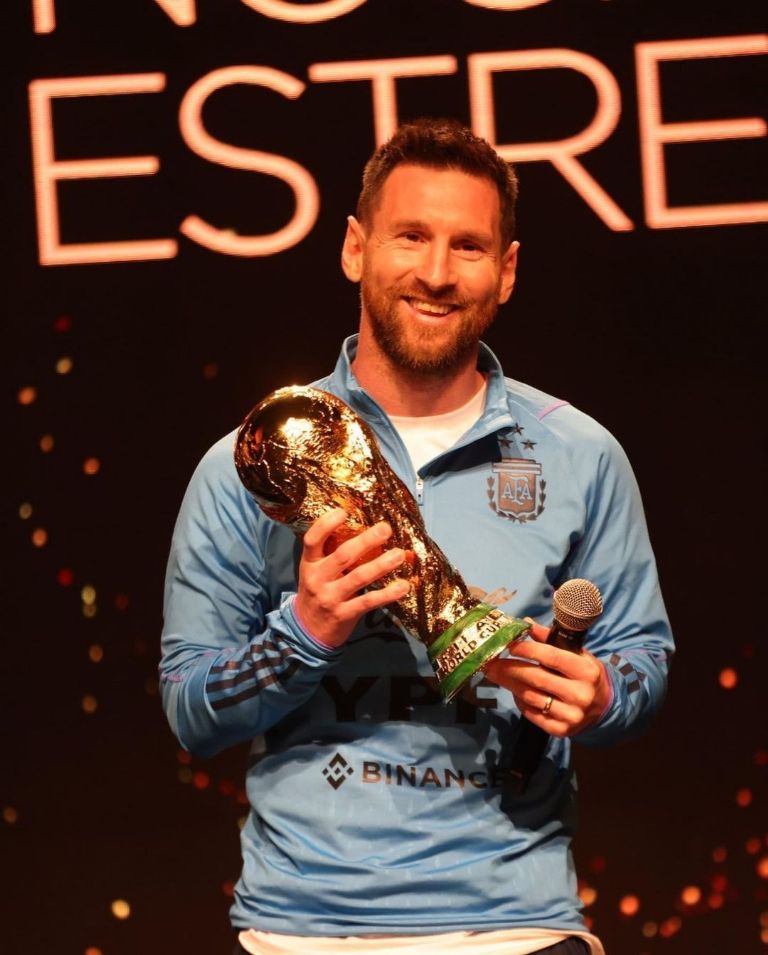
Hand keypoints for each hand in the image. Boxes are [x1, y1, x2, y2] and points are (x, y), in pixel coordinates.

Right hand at [293, 508, 410, 647]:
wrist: (306, 632)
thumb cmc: (317, 593)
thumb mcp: (317, 572)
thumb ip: (336, 555)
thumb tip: (371, 534)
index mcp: (309, 563)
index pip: (312, 540)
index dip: (326, 524)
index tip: (344, 512)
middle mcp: (318, 578)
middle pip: (342, 556)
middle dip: (366, 541)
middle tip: (385, 528)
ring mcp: (330, 597)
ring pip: (358, 577)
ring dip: (381, 565)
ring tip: (400, 555)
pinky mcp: (344, 614)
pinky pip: (368, 601)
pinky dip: (388, 594)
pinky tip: (403, 586)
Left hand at [484, 622, 610, 736]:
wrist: (605, 708)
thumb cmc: (585, 675)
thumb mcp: (577, 654)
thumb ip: (551, 640)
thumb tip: (526, 623)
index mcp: (586, 671)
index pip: (551, 657)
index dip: (527, 649)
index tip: (508, 644)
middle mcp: (580, 694)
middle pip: (536, 678)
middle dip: (508, 668)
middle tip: (489, 661)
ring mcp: (571, 715)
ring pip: (530, 696)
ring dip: (509, 683)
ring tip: (495, 674)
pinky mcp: (561, 731)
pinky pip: (532, 713)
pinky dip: (520, 701)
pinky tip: (513, 691)